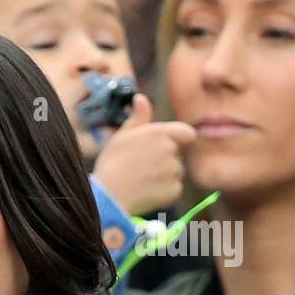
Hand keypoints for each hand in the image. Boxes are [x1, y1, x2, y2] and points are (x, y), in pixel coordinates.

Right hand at [92, 94, 197, 215]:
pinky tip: (146, 191)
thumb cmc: (111, 164)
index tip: (163, 146)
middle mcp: (171, 150)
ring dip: (164, 175)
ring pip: (176, 171)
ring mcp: (175, 171)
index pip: (186, 132)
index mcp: (160, 133)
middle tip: (142, 166)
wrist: (108, 196)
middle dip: (165, 158)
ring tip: (141, 180)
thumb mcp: (121, 136)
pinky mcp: (174, 190)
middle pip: (177, 153)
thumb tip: (141, 98)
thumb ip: (137, 118)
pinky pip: (174, 189)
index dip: (178, 139)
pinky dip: (163, 191)